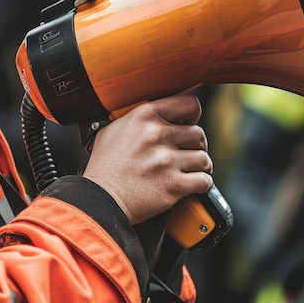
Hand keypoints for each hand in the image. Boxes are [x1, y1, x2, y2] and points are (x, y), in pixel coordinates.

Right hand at [83, 94, 212, 223]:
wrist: (99, 199)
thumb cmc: (103, 167)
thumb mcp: (113, 129)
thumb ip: (136, 119)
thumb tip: (157, 115)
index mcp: (144, 116)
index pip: (189, 103)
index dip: (193, 114)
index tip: (190, 122)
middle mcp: (157, 135)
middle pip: (199, 133)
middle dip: (197, 144)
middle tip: (189, 152)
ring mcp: (166, 160)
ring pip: (203, 158)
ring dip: (201, 165)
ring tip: (193, 169)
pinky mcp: (173, 184)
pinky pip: (204, 180)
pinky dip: (202, 183)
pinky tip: (193, 184)